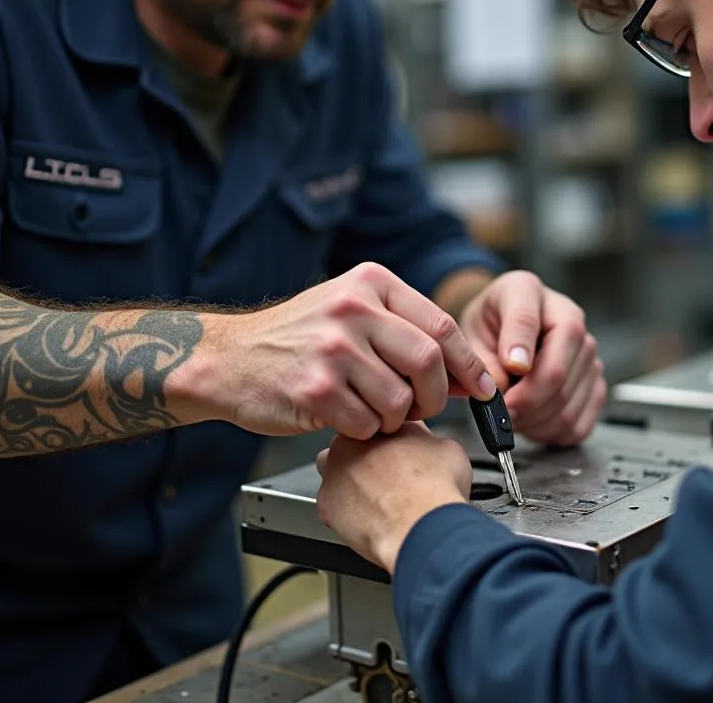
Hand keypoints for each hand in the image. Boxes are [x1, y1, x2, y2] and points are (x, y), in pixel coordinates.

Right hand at [171, 262, 496, 438]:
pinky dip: (367, 430)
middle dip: (436, 396)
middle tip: (425, 408)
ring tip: (374, 409)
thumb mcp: (352, 313)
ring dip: (397, 417)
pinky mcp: (315, 388)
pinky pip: (367, 422)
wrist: (229, 358)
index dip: (468, 363)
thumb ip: (406, 334)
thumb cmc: (297, 338)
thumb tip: (469, 375)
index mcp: (370, 282)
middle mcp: (354, 309)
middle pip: (429, 361)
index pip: (441, 325)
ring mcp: (333, 348)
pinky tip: (348, 417)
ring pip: (401, 399)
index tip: (483, 388)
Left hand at [315, 423, 471, 571]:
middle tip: (388, 477)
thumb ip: (431, 441)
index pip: (382, 425)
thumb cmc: (435, 488)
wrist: (419, 523)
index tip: (400, 454)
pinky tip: (366, 520)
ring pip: (335, 471)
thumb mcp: (448, 448)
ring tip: (374, 499)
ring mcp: (336, 471)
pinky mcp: (326, 502)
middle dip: (366, 458)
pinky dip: (344, 513)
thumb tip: (433, 446)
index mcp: (382, 424)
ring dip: (349, 482)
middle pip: (354, 445)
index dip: (393, 442)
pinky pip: (330, 504)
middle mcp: (354, 442)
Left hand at [458, 271, 606, 444]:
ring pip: (568, 401)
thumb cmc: (488, 326)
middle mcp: (567, 316)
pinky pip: (580, 420)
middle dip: (524, 402)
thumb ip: (481, 360)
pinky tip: (534, 422)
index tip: (510, 369)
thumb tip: (501, 390)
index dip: (519, 349)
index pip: (527, 320)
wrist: (503, 326)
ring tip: (514, 417)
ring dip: (536, 421)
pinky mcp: (595, 379)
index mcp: (527, 291)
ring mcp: (587, 350)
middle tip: (500, 413)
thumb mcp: (470, 332)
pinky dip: (553, 432)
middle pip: (556, 371)